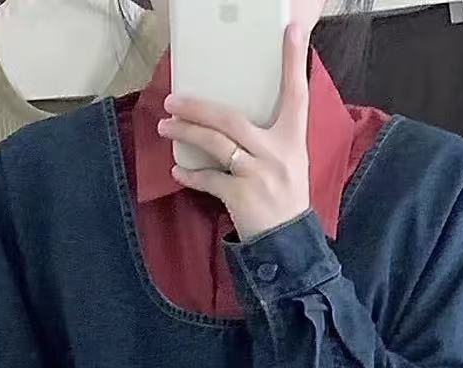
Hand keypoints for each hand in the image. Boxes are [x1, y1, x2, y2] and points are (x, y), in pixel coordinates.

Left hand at [158, 21, 310, 242]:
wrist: (288, 242)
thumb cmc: (285, 199)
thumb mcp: (290, 161)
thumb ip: (270, 138)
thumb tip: (236, 117)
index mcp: (293, 139)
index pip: (297, 94)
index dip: (294, 61)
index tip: (291, 30)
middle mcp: (277, 153)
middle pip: (232, 119)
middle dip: (198, 107)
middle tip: (173, 99)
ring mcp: (258, 175)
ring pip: (216, 144)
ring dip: (187, 133)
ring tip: (166, 125)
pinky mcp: (242, 197)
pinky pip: (209, 179)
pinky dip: (190, 174)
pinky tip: (177, 170)